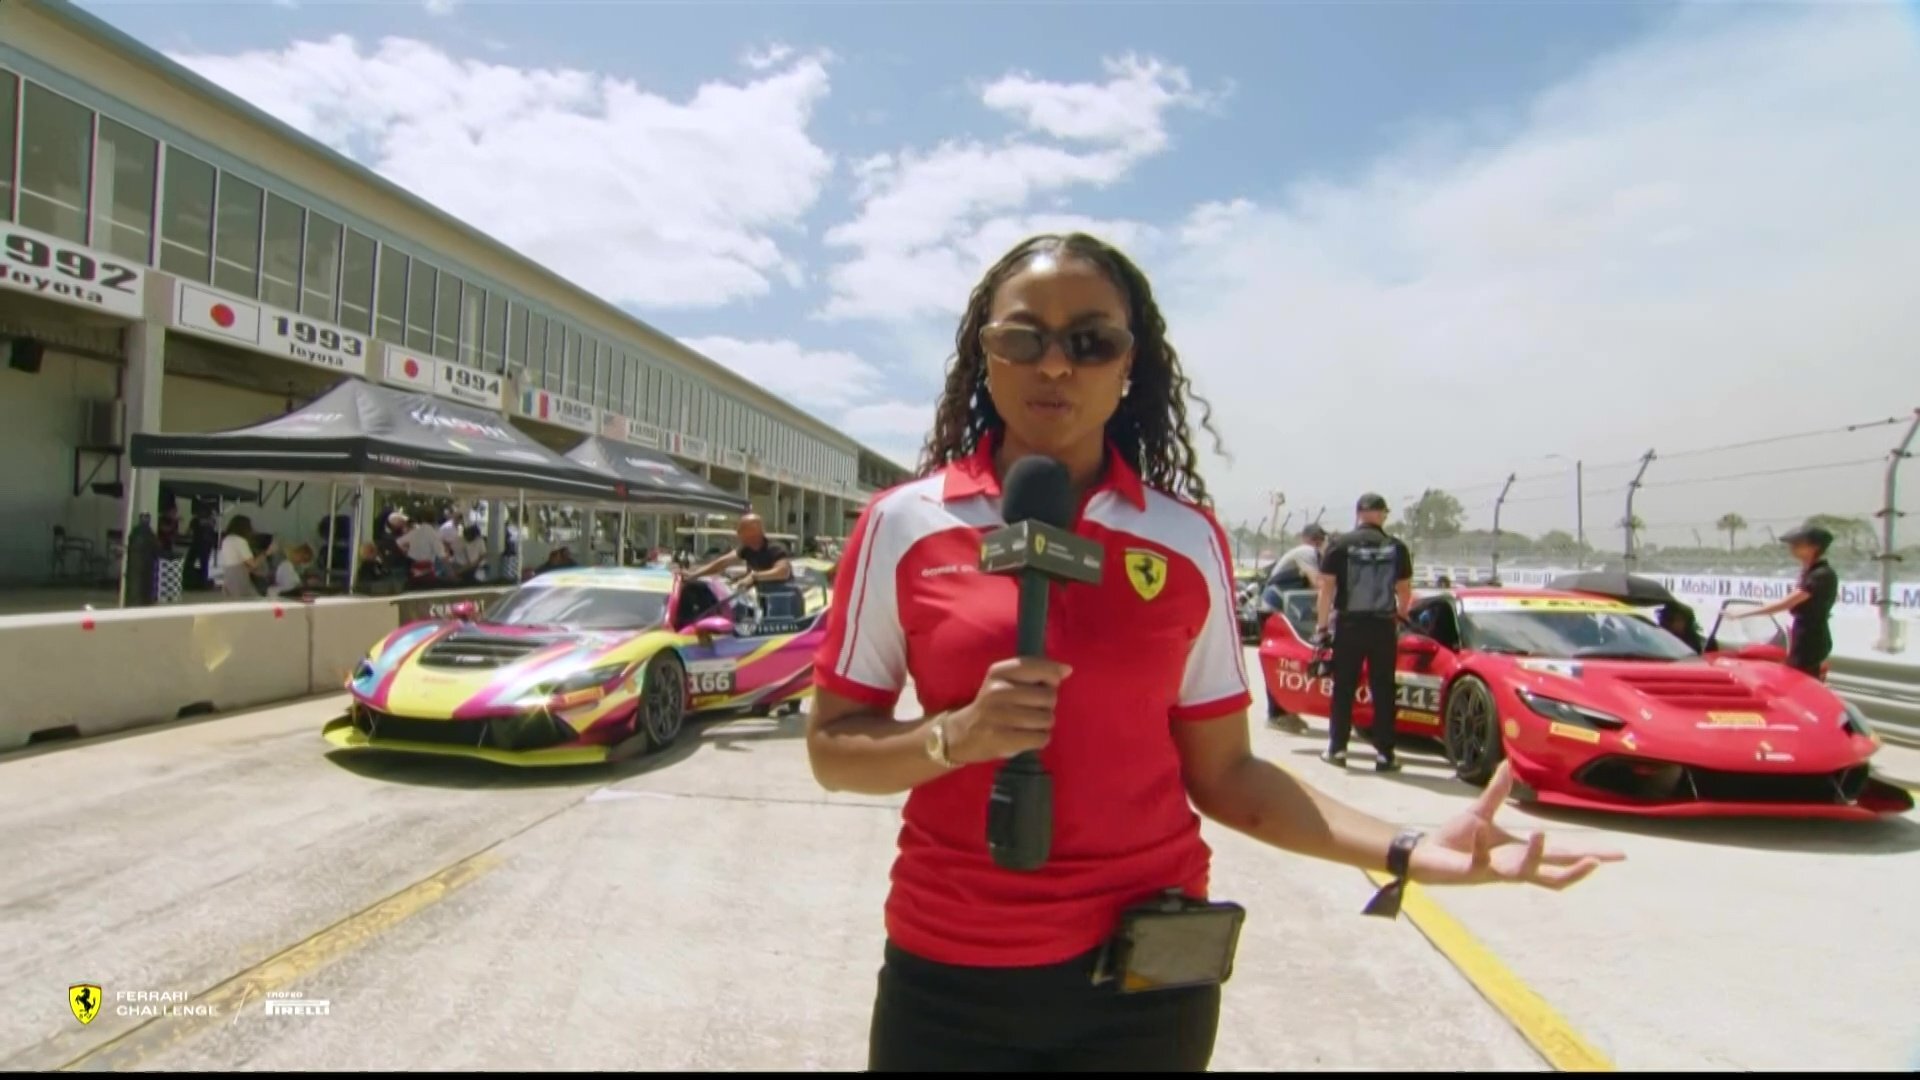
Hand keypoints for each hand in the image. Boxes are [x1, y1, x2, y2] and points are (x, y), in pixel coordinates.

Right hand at [945, 656, 1071, 764]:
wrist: (962, 734)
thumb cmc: (993, 705)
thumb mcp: (1006, 681)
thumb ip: (1036, 673)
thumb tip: (1067, 670)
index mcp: (999, 672)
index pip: (1038, 666)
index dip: (1052, 676)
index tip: (1049, 684)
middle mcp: (998, 690)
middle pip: (1049, 696)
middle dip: (1047, 705)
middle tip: (1033, 709)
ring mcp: (999, 715)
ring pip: (1047, 718)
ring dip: (1043, 724)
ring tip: (1029, 724)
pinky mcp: (1002, 738)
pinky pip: (1041, 738)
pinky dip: (1040, 739)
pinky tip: (1027, 737)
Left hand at [1409, 762, 1624, 887]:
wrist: (1423, 854)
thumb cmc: (1455, 840)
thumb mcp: (1480, 812)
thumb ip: (1496, 792)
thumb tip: (1507, 766)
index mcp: (1519, 854)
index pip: (1561, 857)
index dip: (1588, 855)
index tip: (1618, 854)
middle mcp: (1511, 868)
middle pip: (1554, 876)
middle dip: (1577, 870)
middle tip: (1599, 862)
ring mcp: (1493, 872)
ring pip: (1523, 873)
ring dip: (1535, 856)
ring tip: (1542, 834)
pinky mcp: (1471, 872)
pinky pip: (1481, 860)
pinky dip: (1482, 844)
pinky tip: (1481, 828)